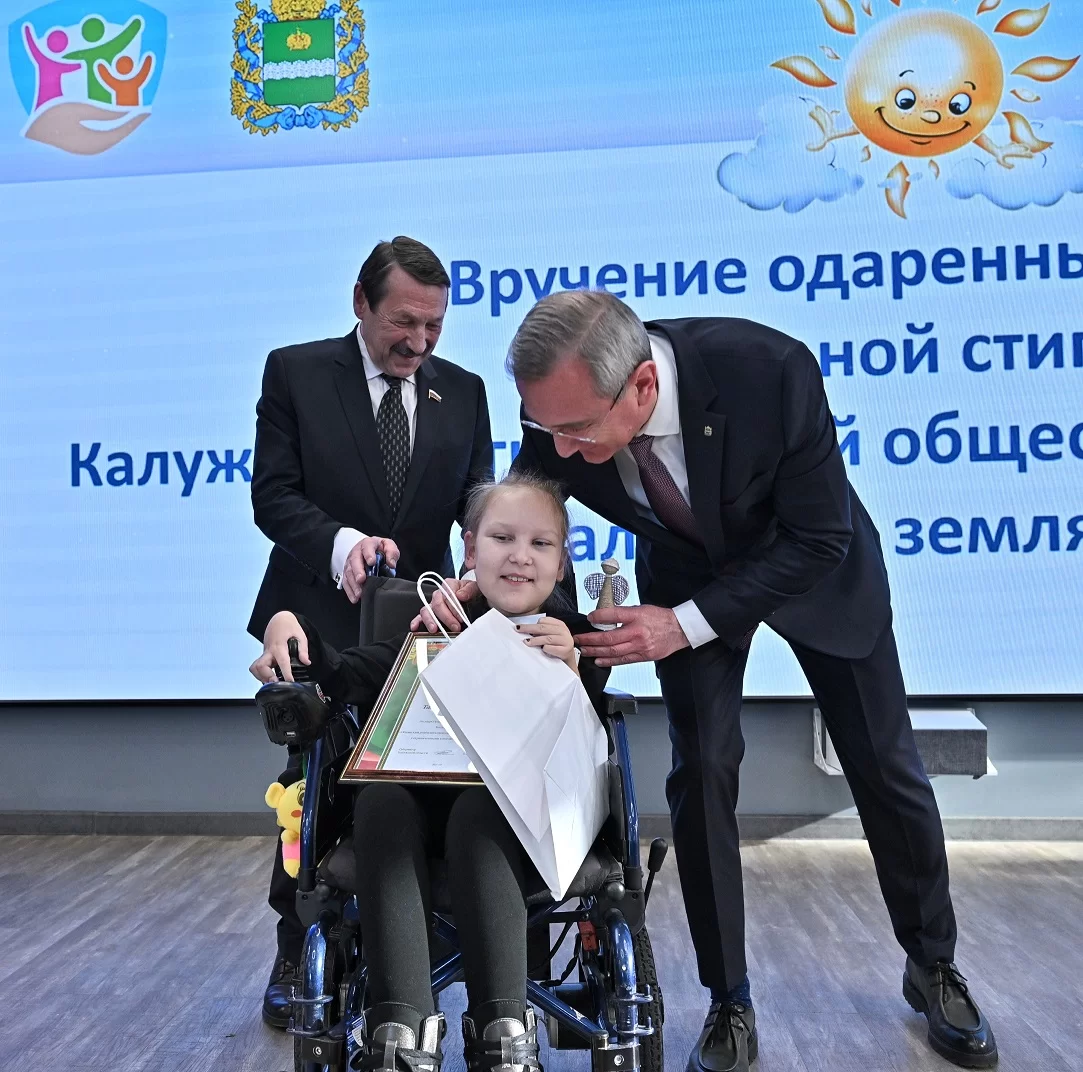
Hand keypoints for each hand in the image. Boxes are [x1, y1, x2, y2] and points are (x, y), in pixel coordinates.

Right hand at [250, 611, 308, 682]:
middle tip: (277, 683)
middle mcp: (269, 651)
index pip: (282, 661)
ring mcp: (265, 654)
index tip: (289, 681)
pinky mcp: (264, 656)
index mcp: (279, 646)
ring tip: (272, 682)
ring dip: (262, 677)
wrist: (279, 620)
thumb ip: (303, 650)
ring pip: (256, 668)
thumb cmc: (289, 626)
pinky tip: (269, 678)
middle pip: (261, 666)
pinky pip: (257, 667)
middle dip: (267, 676)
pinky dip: (260, 674)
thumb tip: (306, 662)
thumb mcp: (300, 635)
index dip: (286, 673)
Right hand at [342, 536, 400, 603]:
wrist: (367, 549)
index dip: (369, 554)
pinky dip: (350, 591)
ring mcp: (350, 563)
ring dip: (353, 584)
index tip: (371, 562)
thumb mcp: (388, 545)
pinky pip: (346, 582)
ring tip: (359, 593)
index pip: (367, 547)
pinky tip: (355, 598)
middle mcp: (356, 553)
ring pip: (349, 573)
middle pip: (354, 561)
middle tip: (361, 580)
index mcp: (367, 544)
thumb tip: (391, 564)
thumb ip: (391, 552)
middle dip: (357, 571)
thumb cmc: (378, 548)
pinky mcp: (348, 573)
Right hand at [410, 578, 477, 633]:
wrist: (475, 598)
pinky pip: (421, 615)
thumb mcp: (476, 588)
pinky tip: (415, 627)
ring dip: (430, 620)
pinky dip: (417, 621)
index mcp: (450, 585)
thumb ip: (470, 589)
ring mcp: (434, 603)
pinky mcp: (431, 612)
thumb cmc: (474, 593)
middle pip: (437, 604)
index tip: (461, 619)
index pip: (448, 595)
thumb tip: (460, 595)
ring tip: (434, 629)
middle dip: (446, 617)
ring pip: (427, 609)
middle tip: (455, 627)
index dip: (454, 608)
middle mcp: (440, 593)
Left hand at [518, 617, 576, 672]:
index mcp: (559, 625)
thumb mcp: (551, 635)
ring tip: (526, 642)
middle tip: (518, 629)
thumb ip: (542, 631)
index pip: (544, 621)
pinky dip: (545, 649)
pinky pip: (552, 648)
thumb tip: (525, 630)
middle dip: (528, 628)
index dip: (532, 623)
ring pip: (547, 638)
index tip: (521, 627)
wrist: (568, 661)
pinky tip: (542, 650)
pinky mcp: (566, 650)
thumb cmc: (557, 647)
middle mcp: (564, 631)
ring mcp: (566, 640)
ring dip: (535, 640)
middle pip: (543, 628)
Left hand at [575, 605, 689, 666]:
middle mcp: (637, 632)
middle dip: (590, 639)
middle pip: (609, 638)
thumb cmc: (660, 618)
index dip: (598, 616)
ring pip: (613, 651)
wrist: (679, 630)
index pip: (613, 615)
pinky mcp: (643, 656)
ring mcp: (640, 646)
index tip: (589, 618)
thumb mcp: (641, 609)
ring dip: (596, 652)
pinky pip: (623, 660)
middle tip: (579, 639)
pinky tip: (599, 660)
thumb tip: (604, 617)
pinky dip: (609, 661)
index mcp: (637, 616)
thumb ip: (623, 613)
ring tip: (584, 650)